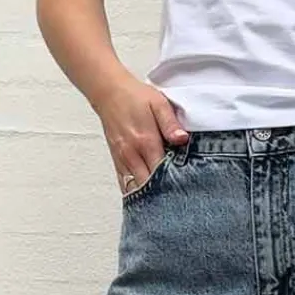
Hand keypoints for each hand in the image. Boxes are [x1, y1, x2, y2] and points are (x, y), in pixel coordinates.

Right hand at [95, 70, 188, 192]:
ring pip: (136, 188)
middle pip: (149, 185)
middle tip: (177, 197)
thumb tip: (182, 139)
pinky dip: (136, 193)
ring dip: (149, 196)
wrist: (109, 93)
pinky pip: (125, 184)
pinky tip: (146, 199)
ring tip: (164, 201)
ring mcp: (123, 160)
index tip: (185, 187)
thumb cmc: (135, 97)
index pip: (162, 171)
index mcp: (146, 141)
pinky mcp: (117, 162)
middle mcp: (132, 154)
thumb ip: (170, 123)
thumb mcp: (158, 103)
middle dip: (163, 193)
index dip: (174, 182)